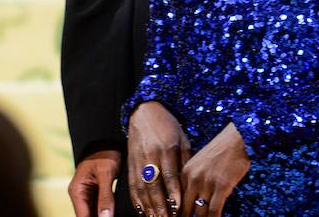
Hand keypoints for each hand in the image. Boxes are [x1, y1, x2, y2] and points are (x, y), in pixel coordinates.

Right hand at [69, 149, 121, 216]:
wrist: (108, 139)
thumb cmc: (105, 152)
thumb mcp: (106, 174)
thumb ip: (105, 197)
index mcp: (77, 190)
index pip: (83, 216)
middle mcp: (80, 194)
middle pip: (88, 215)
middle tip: (113, 216)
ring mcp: (88, 193)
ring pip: (94, 212)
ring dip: (104, 215)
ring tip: (114, 214)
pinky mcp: (97, 191)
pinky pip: (100, 205)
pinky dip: (106, 210)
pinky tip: (114, 212)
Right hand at [128, 102, 191, 216]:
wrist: (144, 112)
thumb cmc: (167, 126)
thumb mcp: (182, 139)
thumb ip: (185, 160)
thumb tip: (189, 183)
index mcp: (166, 148)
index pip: (169, 175)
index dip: (172, 192)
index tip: (176, 207)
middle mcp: (150, 156)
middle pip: (154, 185)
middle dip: (160, 205)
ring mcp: (138, 161)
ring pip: (142, 188)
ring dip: (148, 207)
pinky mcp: (130, 164)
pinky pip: (132, 185)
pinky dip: (136, 201)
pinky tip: (142, 211)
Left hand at [180, 123, 249, 216]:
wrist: (237, 139)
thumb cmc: (221, 150)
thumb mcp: (200, 162)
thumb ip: (193, 179)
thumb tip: (191, 199)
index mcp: (185, 172)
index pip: (175, 200)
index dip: (176, 213)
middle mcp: (193, 179)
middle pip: (184, 209)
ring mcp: (206, 183)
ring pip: (199, 213)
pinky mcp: (221, 186)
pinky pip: (214, 211)